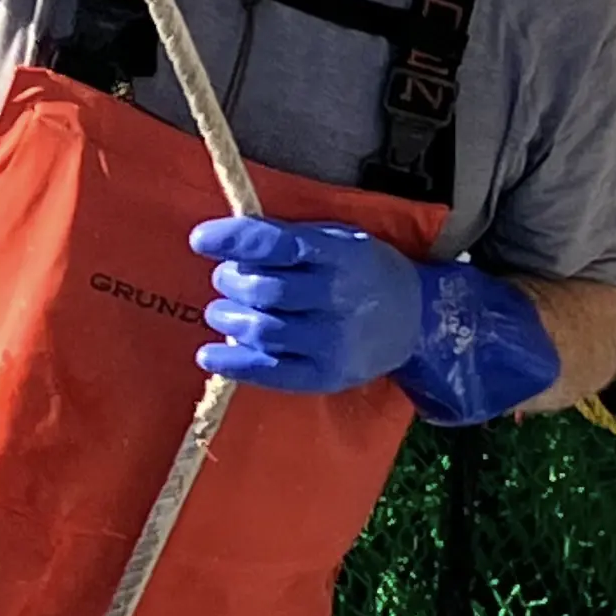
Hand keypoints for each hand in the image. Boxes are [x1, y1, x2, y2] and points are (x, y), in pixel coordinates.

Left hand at [190, 218, 424, 393]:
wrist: (414, 319)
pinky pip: (272, 372)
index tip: (200, 240)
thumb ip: (288, 240)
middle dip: (230, 281)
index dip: (234, 240)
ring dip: (228, 318)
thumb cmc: (361, 271)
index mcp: (340, 254)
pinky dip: (235, 363)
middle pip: (264, 290)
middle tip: (226, 278)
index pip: (277, 244)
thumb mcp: (337, 239)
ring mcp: (333, 341)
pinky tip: (209, 354)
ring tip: (222, 311)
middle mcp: (338, 298)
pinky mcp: (327, 375)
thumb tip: (225, 243)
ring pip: (262, 330)